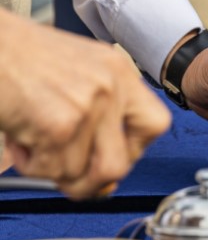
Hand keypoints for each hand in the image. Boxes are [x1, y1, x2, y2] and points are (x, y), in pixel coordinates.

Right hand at [0, 10, 170, 199]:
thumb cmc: (24, 57)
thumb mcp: (78, 76)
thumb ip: (100, 119)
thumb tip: (107, 181)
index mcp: (120, 72)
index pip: (156, 124)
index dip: (135, 150)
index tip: (112, 154)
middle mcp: (111, 86)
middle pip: (120, 164)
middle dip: (89, 180)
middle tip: (67, 170)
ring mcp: (89, 105)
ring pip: (79, 173)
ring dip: (49, 168)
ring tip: (33, 140)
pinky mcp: (60, 123)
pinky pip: (50, 170)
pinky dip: (30, 164)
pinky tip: (20, 139)